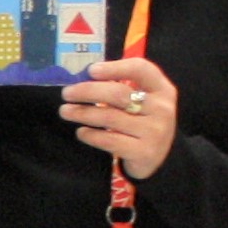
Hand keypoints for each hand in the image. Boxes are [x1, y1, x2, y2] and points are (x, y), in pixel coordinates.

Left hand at [64, 58, 178, 178]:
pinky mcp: (144, 152)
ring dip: (81, 113)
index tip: (90, 70)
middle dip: (86, 91)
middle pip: (118, 93)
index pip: (141, 69)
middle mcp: (162, 109)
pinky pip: (108, 140)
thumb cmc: (141, 122)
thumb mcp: (140, 102)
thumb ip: (119, 87)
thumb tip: (82, 77)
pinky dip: (90, 135)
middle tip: (67, 93)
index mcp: (162, 89)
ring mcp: (155, 131)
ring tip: (65, 111)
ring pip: (109, 117)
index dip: (114, 67)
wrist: (158, 159)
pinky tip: (81, 132)